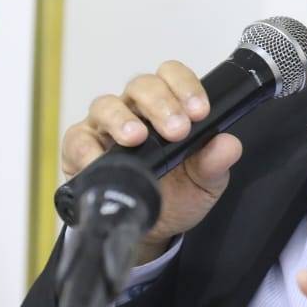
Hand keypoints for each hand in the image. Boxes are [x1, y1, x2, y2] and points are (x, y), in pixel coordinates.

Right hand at [61, 61, 242, 261]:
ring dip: (122, 119)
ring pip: (106, 104)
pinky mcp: (80, 149)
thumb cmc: (177, 196)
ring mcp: (104, 127)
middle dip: (160, 104)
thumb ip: (216, 163)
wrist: (152, 230)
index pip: (173, 76)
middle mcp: (134, 110)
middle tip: (177, 130)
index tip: (200, 112)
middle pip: (141, 85)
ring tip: (137, 138)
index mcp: (168, 107)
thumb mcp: (204, 183)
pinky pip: (77, 139)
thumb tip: (228, 144)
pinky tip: (101, 160)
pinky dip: (87, 148)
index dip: (185, 86)